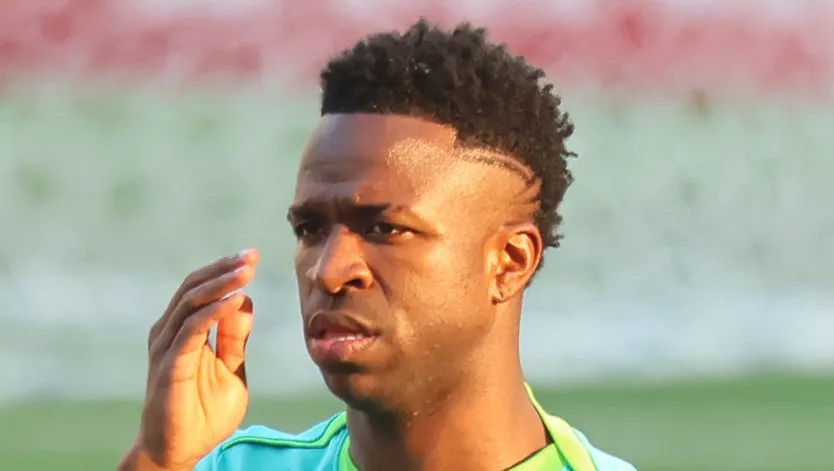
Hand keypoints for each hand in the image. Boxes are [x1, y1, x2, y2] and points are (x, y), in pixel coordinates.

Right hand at [123, 249, 259, 469]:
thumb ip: (235, 339)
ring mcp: (166, 348)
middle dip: (222, 269)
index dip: (224, 271)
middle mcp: (169, 333)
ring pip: (190, 303)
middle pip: (193, 288)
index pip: (200, 289)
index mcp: (183, 331)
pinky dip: (213, 312)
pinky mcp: (170, 366)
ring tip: (246, 271)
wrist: (182, 451)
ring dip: (220, 284)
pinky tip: (234, 300)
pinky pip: (192, 330)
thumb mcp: (231, 370)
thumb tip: (244, 300)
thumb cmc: (203, 413)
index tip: (252, 256)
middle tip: (250, 255)